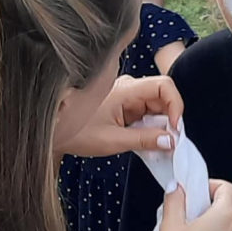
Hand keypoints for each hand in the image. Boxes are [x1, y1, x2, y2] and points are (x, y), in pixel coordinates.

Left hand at [61, 73, 186, 158]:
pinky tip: (146, 141)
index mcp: (126, 89)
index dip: (176, 105)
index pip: (164, 85)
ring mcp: (127, 96)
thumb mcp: (113, 140)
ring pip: (157, 106)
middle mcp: (129, 88)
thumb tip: (172, 141)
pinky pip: (146, 113)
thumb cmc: (77, 133)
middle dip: (169, 119)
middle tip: (170, 142)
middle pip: (163, 97)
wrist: (55, 132)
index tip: (175, 128)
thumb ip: (144, 140)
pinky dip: (151, 127)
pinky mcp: (125, 106)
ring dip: (161, 125)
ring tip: (157, 144)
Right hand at [154, 178, 231, 230]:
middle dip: (208, 209)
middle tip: (187, 217)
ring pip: (228, 229)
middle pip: (227, 209)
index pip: (226, 188)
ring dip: (213, 228)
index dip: (209, 186)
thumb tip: (177, 186)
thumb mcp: (170, 225)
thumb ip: (175, 200)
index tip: (195, 194)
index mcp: (225, 215)